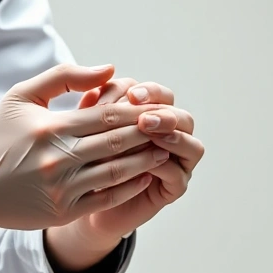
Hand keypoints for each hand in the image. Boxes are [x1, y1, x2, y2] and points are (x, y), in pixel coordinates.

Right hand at [0, 63, 171, 230]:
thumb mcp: (22, 96)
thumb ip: (65, 78)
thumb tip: (110, 70)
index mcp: (50, 127)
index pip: (106, 115)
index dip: (137, 111)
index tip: (158, 107)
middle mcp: (57, 158)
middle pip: (117, 142)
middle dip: (148, 134)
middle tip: (171, 127)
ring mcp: (61, 188)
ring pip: (116, 172)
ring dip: (145, 161)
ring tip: (164, 150)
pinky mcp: (62, 211)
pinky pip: (105, 198)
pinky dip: (128, 187)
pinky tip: (144, 177)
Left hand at [48, 79, 202, 267]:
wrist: (81, 198)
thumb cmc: (83, 159)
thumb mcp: (84, 127)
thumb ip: (94, 102)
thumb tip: (103, 74)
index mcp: (151, 116)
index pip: (159, 95)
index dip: (148, 92)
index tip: (129, 95)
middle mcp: (169, 137)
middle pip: (182, 116)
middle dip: (164, 113)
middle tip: (143, 117)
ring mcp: (175, 163)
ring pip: (192, 144)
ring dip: (173, 137)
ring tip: (150, 135)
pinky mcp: (172, 188)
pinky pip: (179, 175)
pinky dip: (165, 167)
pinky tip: (146, 164)